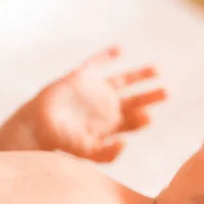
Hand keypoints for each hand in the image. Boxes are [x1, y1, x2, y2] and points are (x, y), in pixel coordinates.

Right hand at [31, 46, 164, 161]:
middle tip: (167, 93)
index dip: (142, 118)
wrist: (36, 127)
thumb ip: (106, 153)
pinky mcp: (81, 77)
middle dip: (151, 96)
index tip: (149, 117)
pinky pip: (96, 63)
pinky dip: (107, 56)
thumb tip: (126, 145)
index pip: (133, 121)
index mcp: (111, 125)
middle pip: (135, 100)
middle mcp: (107, 107)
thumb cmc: (62, 142)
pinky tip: (119, 50)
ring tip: (157, 70)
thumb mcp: (85, 151)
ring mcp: (96, 91)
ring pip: (123, 81)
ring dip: (140, 75)